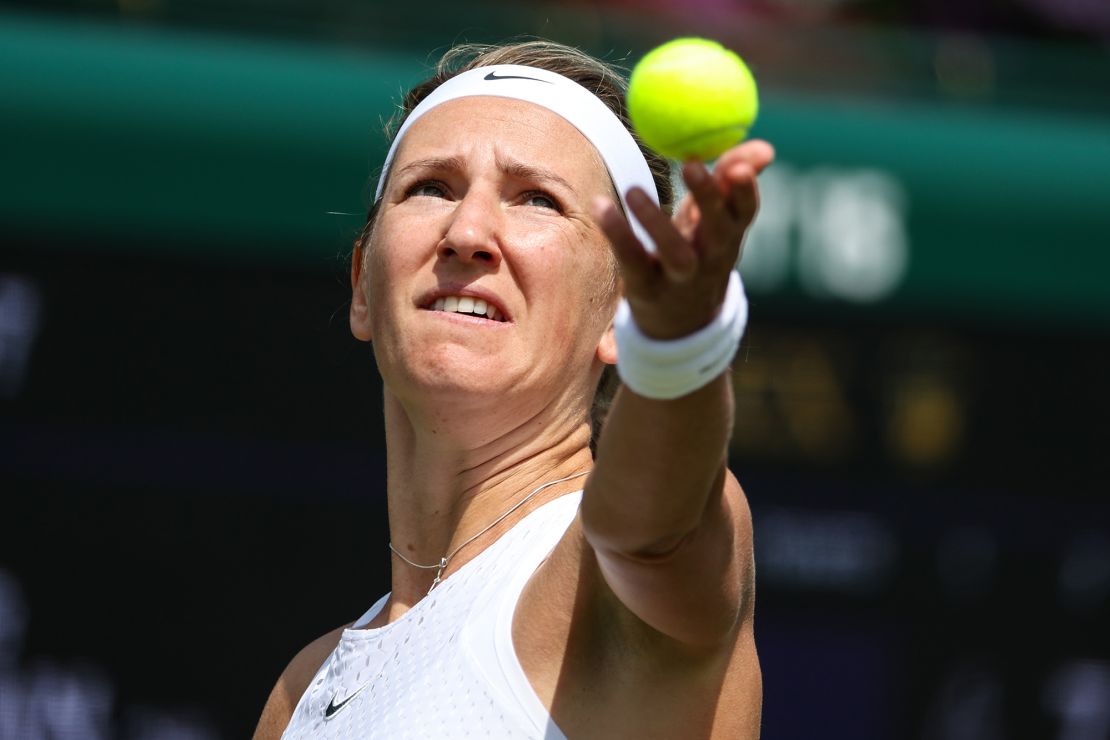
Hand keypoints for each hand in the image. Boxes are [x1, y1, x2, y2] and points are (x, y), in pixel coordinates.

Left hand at [594, 139, 774, 339]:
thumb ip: (732, 180)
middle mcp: (711, 258)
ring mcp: (680, 278)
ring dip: (655, 222)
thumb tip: (764, 146)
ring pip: (675, 253)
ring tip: (633, 189)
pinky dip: (617, 234)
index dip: (746, 190)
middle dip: (709, 198)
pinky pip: (632, 260)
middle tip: (692, 165)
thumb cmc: (700, 252)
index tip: (739, 164)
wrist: (682, 322)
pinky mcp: (647, 288)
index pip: (746, 211)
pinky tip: (600, 206)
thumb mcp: (718, 220)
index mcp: (731, 236)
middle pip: (717, 230)